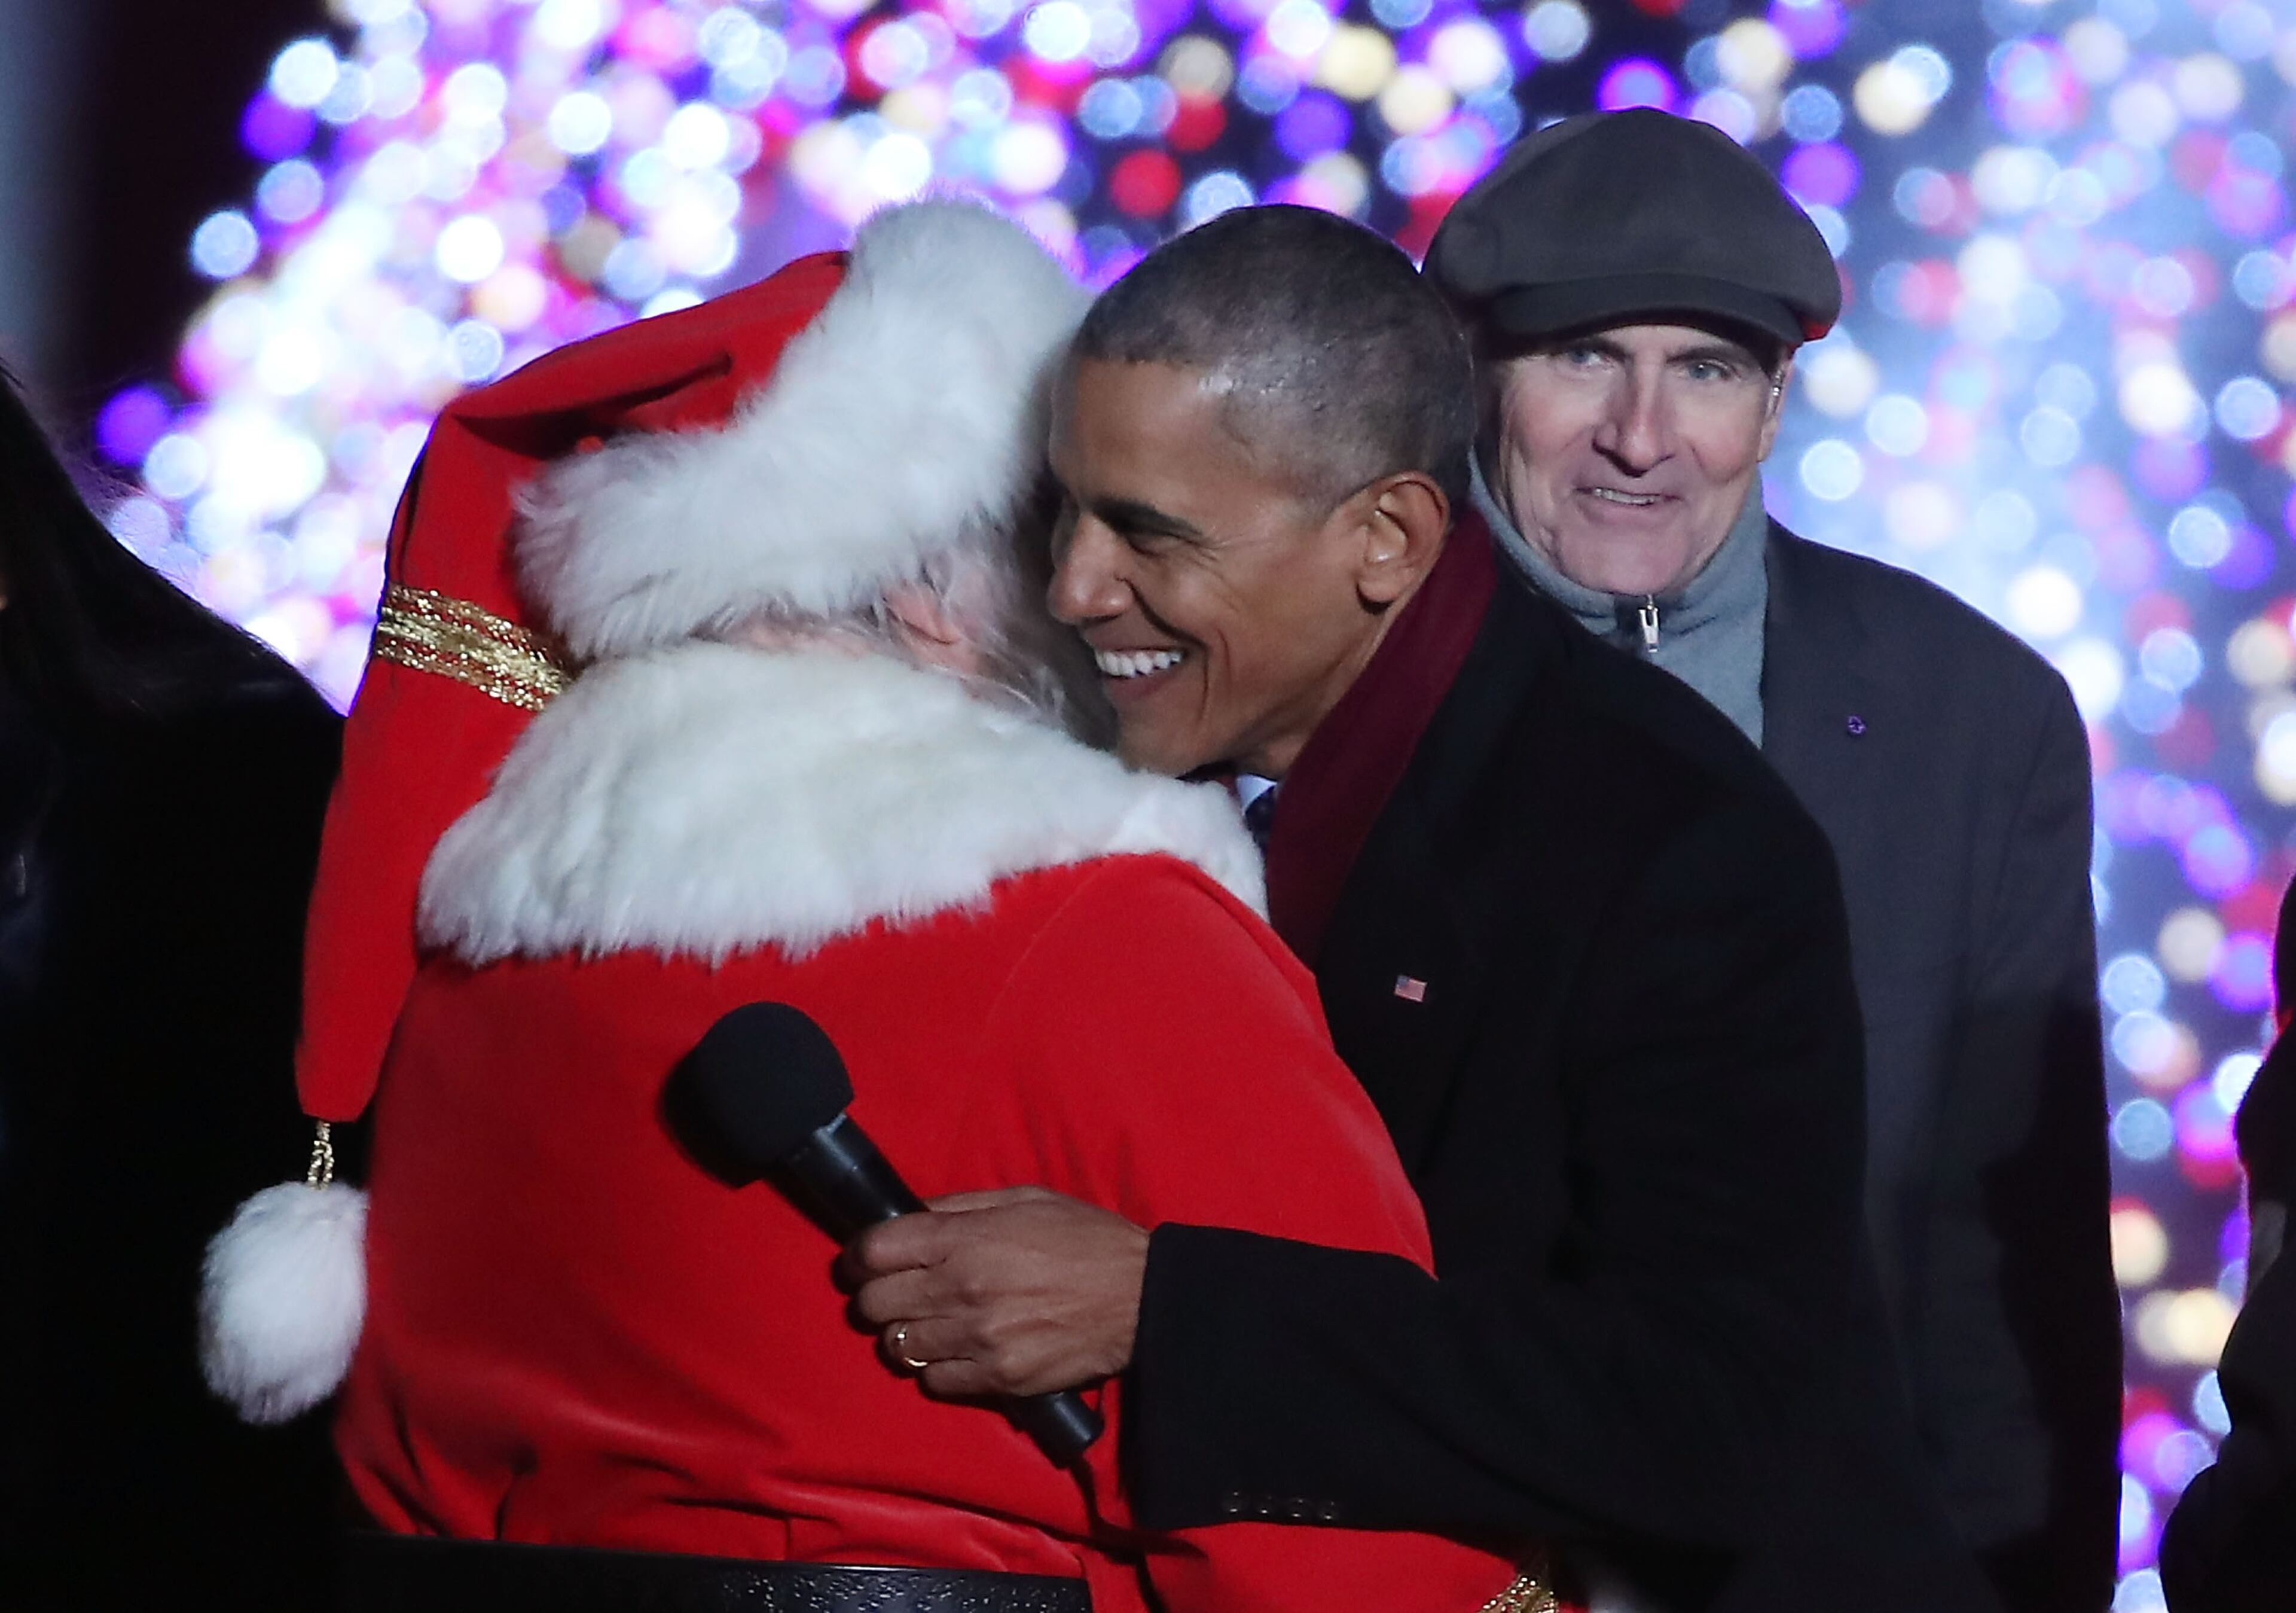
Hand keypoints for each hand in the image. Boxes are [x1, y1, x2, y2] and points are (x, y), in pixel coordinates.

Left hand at [843, 1187, 1148, 1399]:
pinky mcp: (997, 1379)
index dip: (859, 1256)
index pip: (875, 1251)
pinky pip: (935, 1382)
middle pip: (876, 1304)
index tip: (863, 1261)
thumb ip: (961, 1206)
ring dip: (905, 1335)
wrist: (1140, 1299)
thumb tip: (912, 1214)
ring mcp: (977, 1340)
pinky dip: (937, 1369)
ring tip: (927, 1324)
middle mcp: (962, 1290)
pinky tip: (957, 1351)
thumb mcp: (1025, 1199)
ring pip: (899, 1348)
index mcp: (966, 1239)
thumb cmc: (1085, 1239)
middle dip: (876, 1297)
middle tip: (894, 1293)